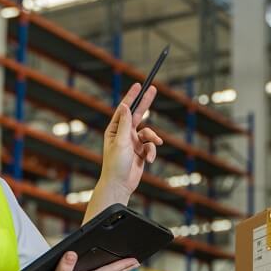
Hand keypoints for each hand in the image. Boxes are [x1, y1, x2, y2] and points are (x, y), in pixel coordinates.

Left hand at [100, 83, 163, 197]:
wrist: (119, 185)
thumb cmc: (115, 164)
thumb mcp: (121, 142)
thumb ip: (125, 124)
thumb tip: (124, 106)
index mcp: (115, 129)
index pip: (125, 109)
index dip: (132, 96)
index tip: (138, 85)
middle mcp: (124, 134)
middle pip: (138, 114)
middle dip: (146, 103)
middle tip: (153, 89)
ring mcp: (133, 143)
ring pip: (148, 133)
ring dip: (153, 138)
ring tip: (155, 144)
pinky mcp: (140, 152)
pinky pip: (151, 146)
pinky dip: (152, 152)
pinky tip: (148, 160)